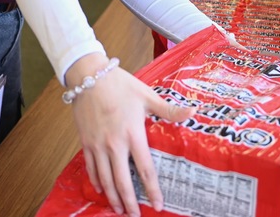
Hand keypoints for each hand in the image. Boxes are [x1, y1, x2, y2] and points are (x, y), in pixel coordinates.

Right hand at [69, 60, 192, 215]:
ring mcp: (98, 145)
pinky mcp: (86, 142)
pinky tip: (101, 190)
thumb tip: (193, 111)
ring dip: (112, 197)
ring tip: (118, 210)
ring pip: (105, 178)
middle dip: (129, 202)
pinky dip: (96, 181)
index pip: (145, 169)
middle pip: (122, 181)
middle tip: (135, 216)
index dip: (152, 190)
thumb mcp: (147, 95)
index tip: (157, 205)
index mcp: (133, 134)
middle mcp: (114, 144)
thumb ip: (169, 109)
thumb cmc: (120, 85)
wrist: (89, 76)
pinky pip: (90, 168)